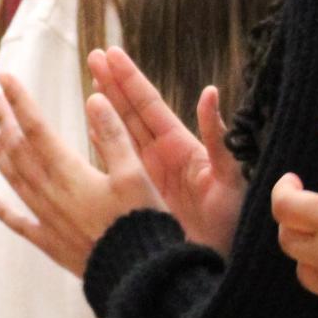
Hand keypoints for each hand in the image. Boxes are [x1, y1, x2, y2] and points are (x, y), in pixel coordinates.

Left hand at [0, 72, 160, 276]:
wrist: (136, 275)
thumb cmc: (141, 222)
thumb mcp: (135, 174)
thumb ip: (113, 136)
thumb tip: (94, 98)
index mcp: (68, 172)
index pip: (35, 127)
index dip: (20, 101)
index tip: (5, 78)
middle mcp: (49, 193)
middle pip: (18, 149)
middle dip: (5, 120)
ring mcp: (46, 218)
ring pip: (13, 179)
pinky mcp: (50, 242)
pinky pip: (19, 222)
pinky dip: (2, 210)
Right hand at [87, 48, 243, 252]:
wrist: (218, 264)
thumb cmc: (231, 223)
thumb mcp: (229, 177)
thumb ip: (218, 137)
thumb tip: (210, 92)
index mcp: (180, 148)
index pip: (149, 105)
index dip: (128, 79)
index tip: (110, 53)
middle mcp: (161, 156)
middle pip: (131, 111)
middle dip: (113, 82)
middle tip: (93, 55)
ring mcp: (149, 173)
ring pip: (120, 131)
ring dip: (105, 105)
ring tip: (89, 81)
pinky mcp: (139, 193)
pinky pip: (115, 161)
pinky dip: (100, 142)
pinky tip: (86, 129)